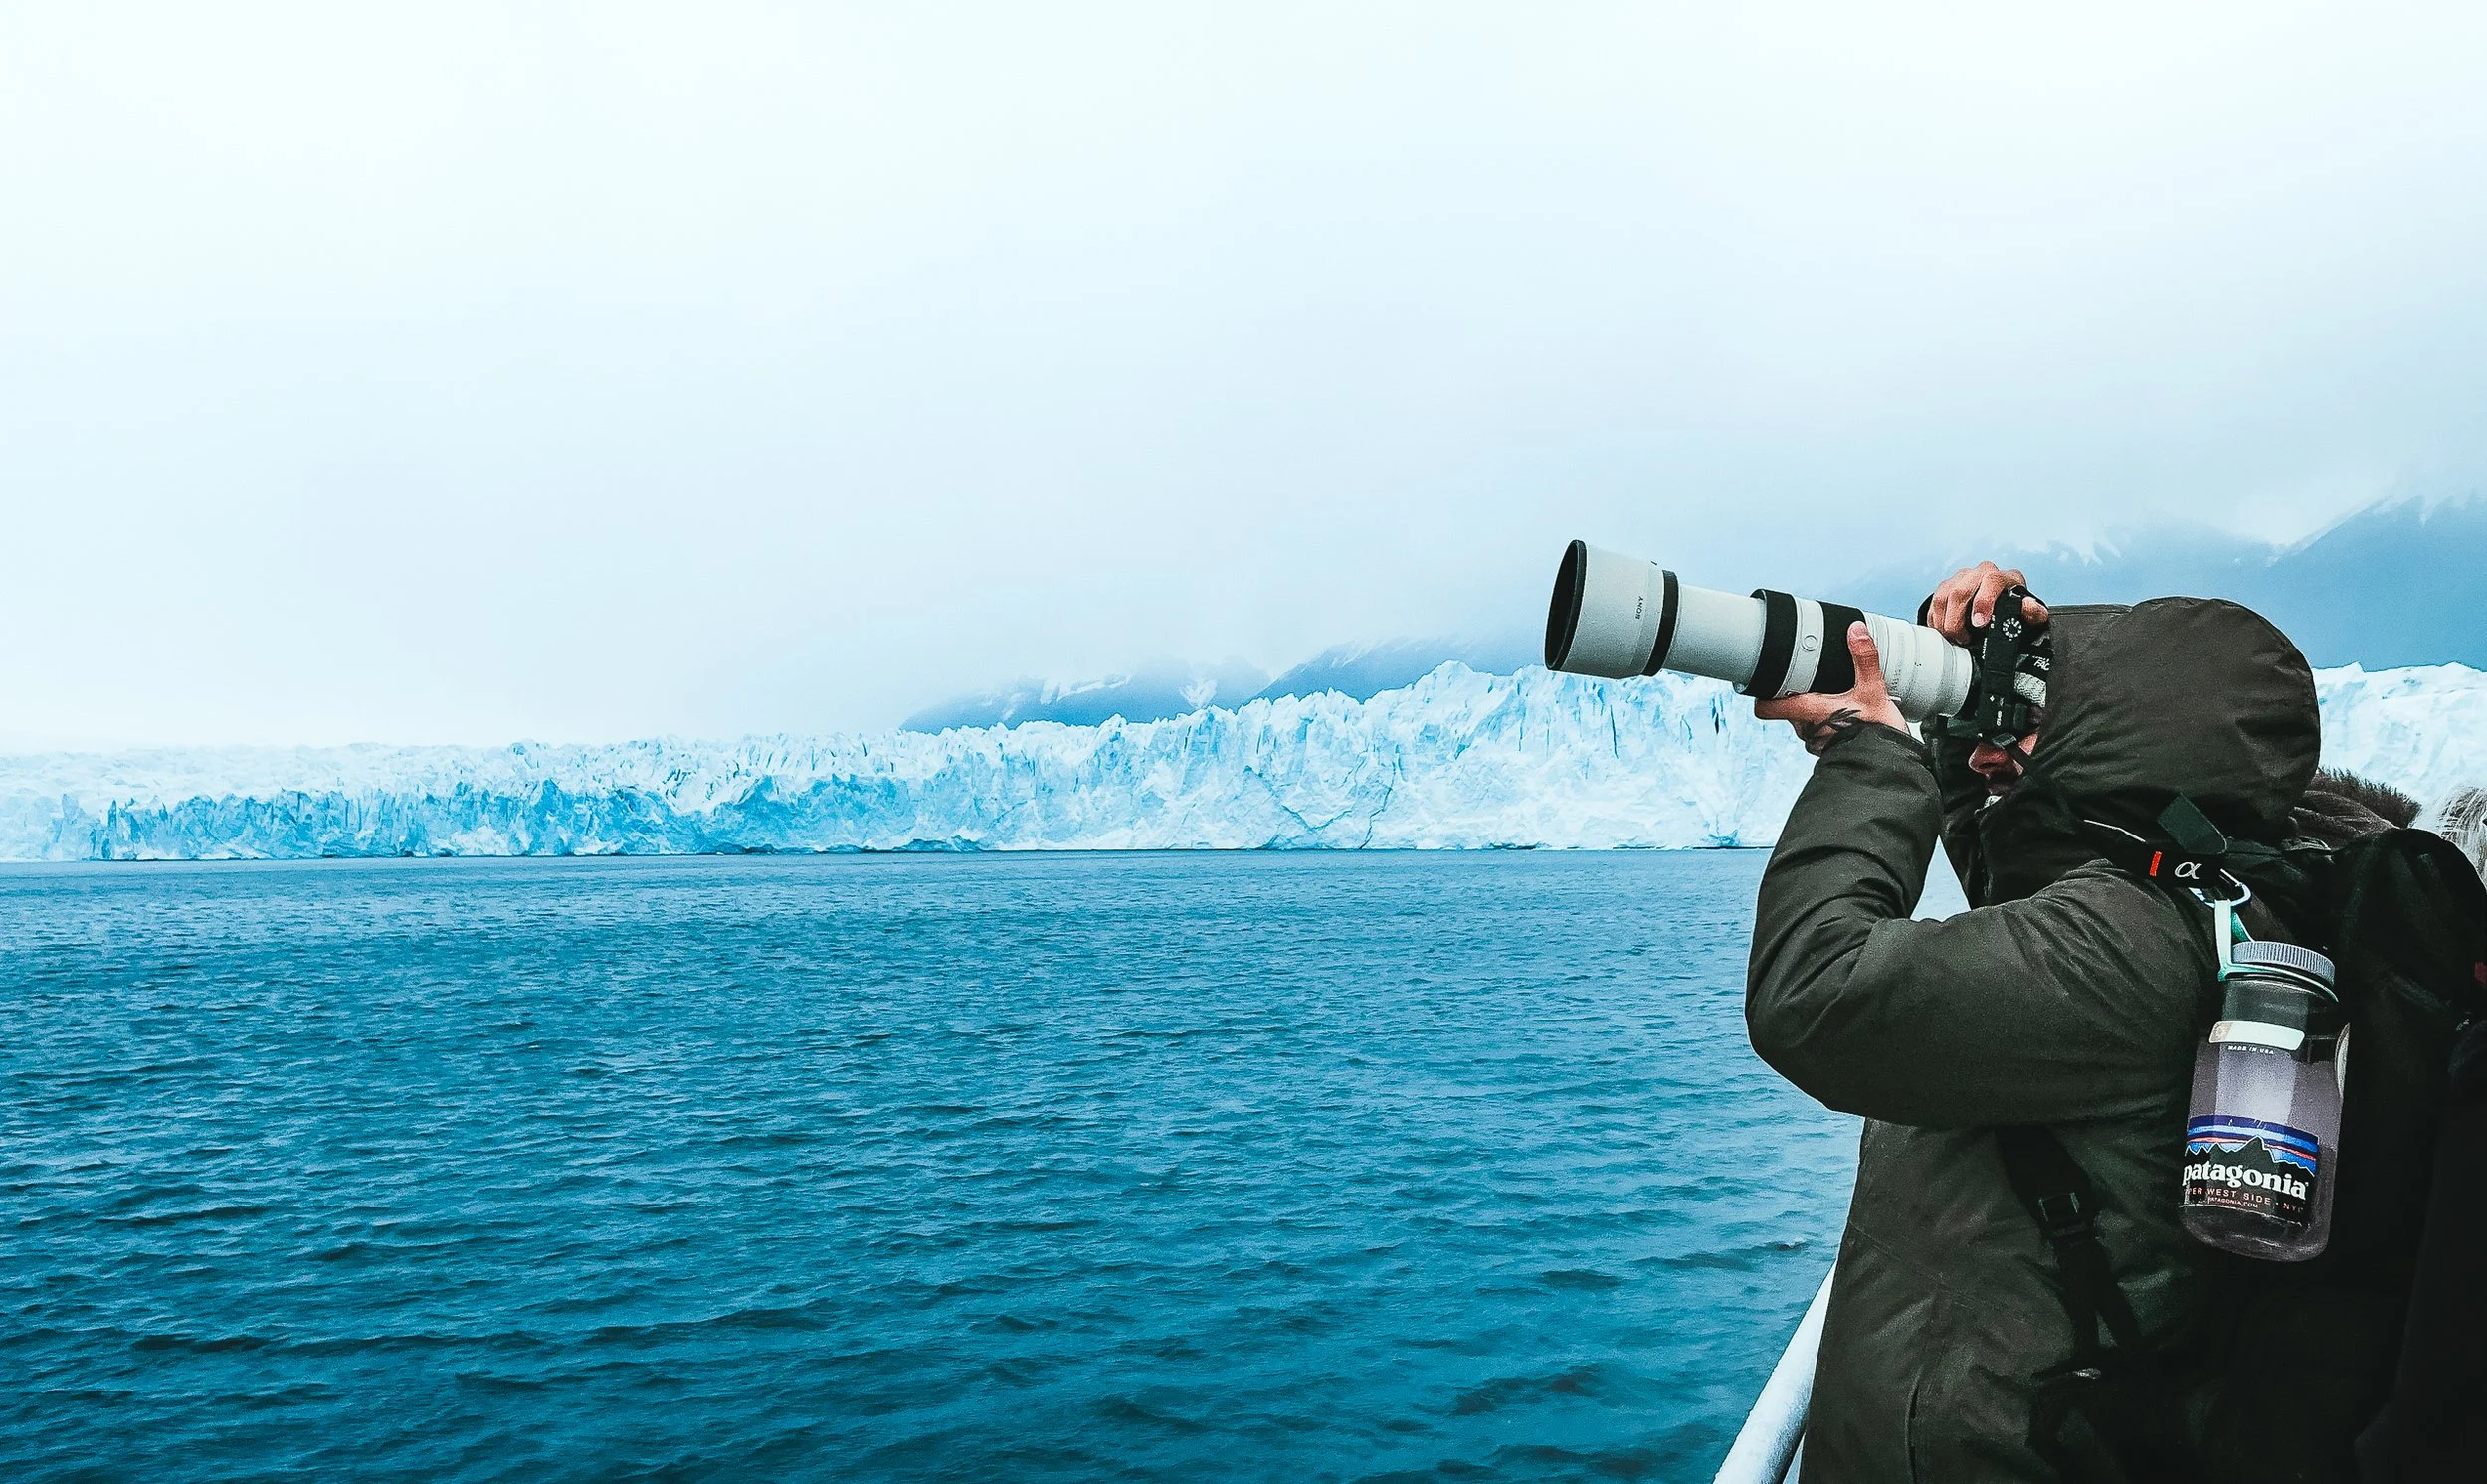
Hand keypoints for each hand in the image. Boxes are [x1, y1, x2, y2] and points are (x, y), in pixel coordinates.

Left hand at [1755, 622, 1908, 753]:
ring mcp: (1814, 741)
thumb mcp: (1873, 691)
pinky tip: (1841, 713)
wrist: (1890, 764)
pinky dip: (1823, 721)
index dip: (1762, 694)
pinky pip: (1816, 731)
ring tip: (1829, 695)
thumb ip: (1864, 659)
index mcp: (1807, 712)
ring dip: (1810, 709)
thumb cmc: (1878, 732)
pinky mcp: (1827, 749)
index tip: (1769, 680)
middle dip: (1794, 695)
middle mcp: (1805, 729)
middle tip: (1809, 679)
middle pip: (1785, 708)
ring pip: (1801, 720)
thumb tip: (1856, 630)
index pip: (1765, 708)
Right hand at [1924, 561, 2049, 645]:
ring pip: (1943, 596)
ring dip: (1944, 621)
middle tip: (1963, 638)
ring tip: (1954, 637)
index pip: (1991, 581)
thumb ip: (2033, 612)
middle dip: (1957, 620)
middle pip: (1960, 591)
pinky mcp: (1946, 585)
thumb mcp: (2028, 614)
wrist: (1999, 602)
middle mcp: (1980, 572)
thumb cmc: (2013, 608)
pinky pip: (1934, 601)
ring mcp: (1961, 577)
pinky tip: (1944, 630)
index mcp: (2002, 577)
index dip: (1983, 602)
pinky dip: (1936, 619)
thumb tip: (2029, 607)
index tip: (1978, 624)